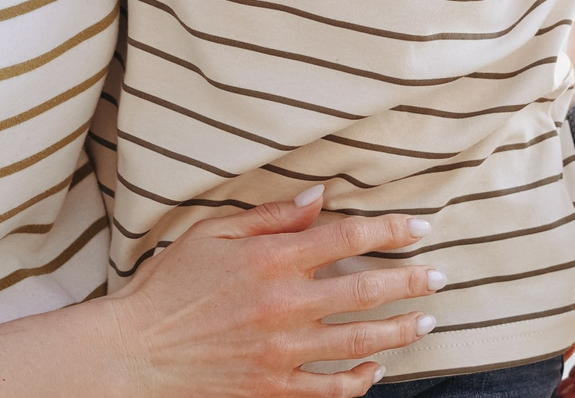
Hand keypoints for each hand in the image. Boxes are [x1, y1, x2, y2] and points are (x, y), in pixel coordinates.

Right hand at [107, 189, 444, 397]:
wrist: (133, 356)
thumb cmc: (168, 289)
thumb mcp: (211, 234)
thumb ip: (270, 217)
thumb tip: (319, 196)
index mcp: (272, 260)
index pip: (348, 237)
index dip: (391, 229)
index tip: (421, 226)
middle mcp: (285, 305)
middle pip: (368, 289)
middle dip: (412, 280)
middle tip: (440, 276)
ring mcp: (282, 353)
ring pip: (359, 341)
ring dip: (400, 330)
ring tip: (425, 322)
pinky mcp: (273, 390)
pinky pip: (331, 390)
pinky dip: (360, 381)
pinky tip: (376, 369)